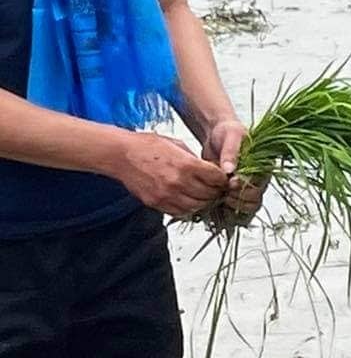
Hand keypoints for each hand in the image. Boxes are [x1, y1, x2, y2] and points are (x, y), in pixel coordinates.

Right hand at [114, 132, 228, 216]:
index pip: (217, 178)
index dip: (223, 179)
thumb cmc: (148, 146)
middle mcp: (178, 182)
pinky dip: (188, 209)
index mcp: (187, 165)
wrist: (120, 155)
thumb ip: (195, 159)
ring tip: (203, 196)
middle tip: (217, 190)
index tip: (224, 179)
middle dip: (216, 192)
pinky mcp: (156, 203)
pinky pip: (180, 212)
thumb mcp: (178, 144)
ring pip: (196, 206)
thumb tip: (210, 169)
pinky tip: (188, 201)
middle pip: (209, 194)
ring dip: (203, 202)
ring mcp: (166, 195)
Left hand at [202, 117, 263, 221]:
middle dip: (239, 199)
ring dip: (234, 208)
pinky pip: (236, 212)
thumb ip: (232, 151)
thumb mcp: (231, 135)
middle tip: (225, 191)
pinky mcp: (234, 194)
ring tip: (220, 199)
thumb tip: (230, 169)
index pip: (260, 184)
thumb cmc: (227, 132)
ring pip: (248, 209)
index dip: (246, 186)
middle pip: (255, 200)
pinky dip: (226, 213)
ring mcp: (246, 188)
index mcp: (263, 166)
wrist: (215, 136)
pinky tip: (216, 206)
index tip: (231, 182)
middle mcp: (257, 179)